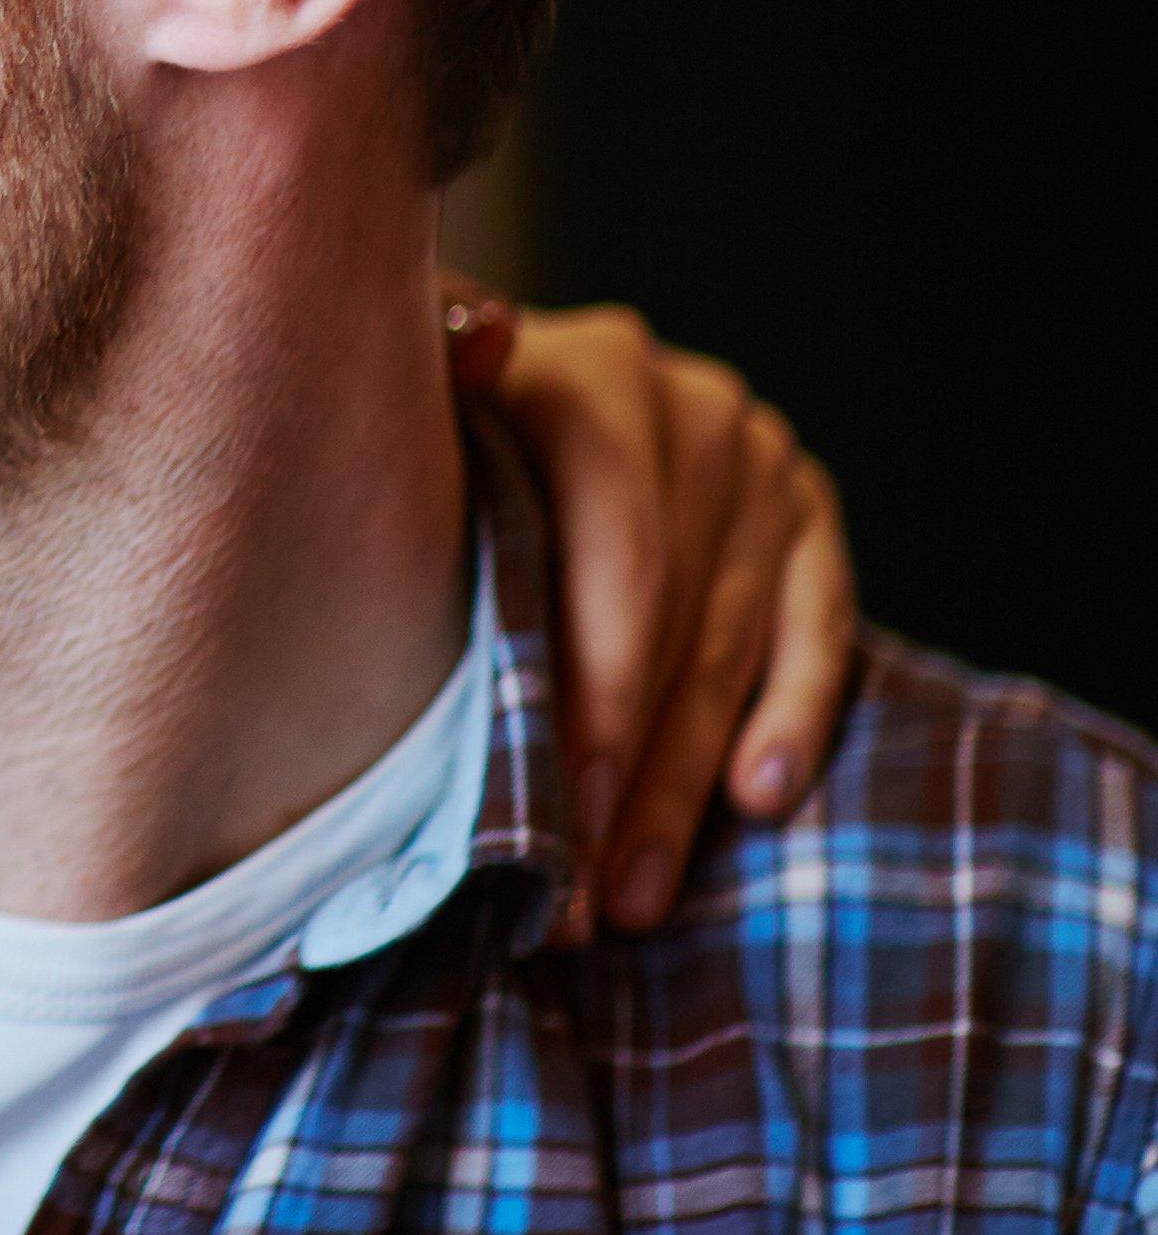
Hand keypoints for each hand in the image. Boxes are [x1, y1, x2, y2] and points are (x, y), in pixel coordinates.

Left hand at [462, 292, 854, 934]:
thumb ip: (442, 388)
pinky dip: (793, 716)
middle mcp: (689, 407)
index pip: (612, 547)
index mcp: (585, 374)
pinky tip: (757, 799)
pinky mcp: (809, 511)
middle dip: (628, 764)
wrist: (506, 394)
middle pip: (671, 615)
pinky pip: (816, 627)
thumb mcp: (418, 413)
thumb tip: (481, 343)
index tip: (558, 803)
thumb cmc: (434, 438)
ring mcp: (759, 458)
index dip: (591, 683)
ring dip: (686, 778)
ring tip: (637, 891)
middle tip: (585, 890)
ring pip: (728, 642)